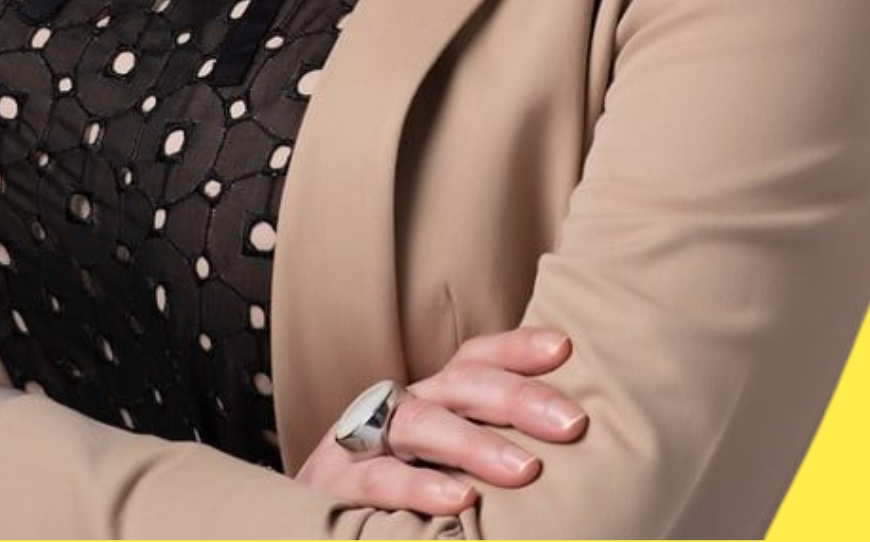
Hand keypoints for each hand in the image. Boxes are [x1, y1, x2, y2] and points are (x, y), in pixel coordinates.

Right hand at [294, 325, 587, 515]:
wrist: (296, 529)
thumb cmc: (391, 500)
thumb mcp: (439, 467)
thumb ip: (486, 452)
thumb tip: (563, 452)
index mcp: (427, 400)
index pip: (474, 359)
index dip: (517, 348)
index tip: (566, 346)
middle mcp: (397, 409)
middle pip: (460, 385)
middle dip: (519, 398)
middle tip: (573, 423)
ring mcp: (362, 442)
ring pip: (422, 424)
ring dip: (476, 444)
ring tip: (526, 470)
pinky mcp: (335, 486)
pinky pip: (379, 480)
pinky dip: (419, 487)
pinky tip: (459, 502)